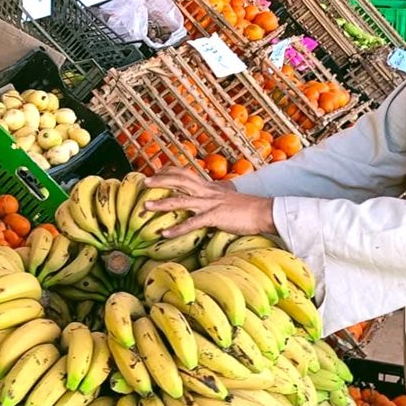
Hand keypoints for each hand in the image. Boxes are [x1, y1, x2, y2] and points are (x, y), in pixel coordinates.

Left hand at [147, 169, 276, 237]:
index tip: (154, 173)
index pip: (184, 172)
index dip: (168, 171)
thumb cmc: (245, 208)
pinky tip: (165, 234)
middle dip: (159, 181)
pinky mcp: (215, 217)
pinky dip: (177, 229)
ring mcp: (210, 203)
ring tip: (145, 208)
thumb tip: (203, 202)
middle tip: (143, 183)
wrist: (263, 212)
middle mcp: (206, 191)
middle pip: (178, 180)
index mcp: (208, 186)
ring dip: (161, 204)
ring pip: (181, 200)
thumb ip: (212, 197)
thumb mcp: (225, 198)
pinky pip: (192, 223)